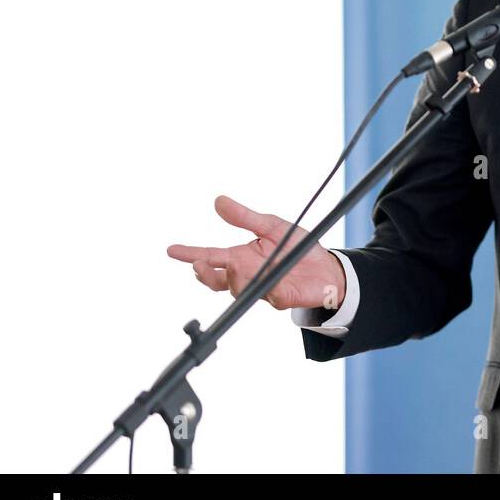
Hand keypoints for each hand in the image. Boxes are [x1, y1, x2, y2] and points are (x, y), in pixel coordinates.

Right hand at [166, 195, 345, 311]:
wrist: (327, 266)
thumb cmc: (298, 247)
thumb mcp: (271, 226)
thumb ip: (244, 217)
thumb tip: (218, 201)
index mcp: (241, 258)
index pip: (211, 256)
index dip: (190, 254)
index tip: (172, 250)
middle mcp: (247, 275)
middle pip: (217, 281)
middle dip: (205, 275)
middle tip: (200, 264)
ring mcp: (262, 288)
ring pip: (239, 289)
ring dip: (234, 278)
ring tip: (234, 264)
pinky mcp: (281, 298)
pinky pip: (270, 295)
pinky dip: (266, 287)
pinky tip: (267, 279)